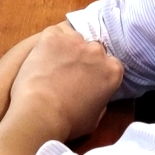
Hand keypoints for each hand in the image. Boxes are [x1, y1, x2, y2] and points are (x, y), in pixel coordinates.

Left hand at [7, 22, 124, 140]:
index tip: (87, 79)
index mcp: (113, 70)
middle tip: (69, 73)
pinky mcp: (52, 36)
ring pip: (74, 39)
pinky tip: (42, 56)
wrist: (41, 111)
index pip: (109, 63)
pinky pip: (54, 33)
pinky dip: (49, 42)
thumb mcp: (97, 116)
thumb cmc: (69, 121)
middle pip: (93, 49)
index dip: (96, 71)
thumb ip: (101, 97)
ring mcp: (75, 41)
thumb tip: (97, 92)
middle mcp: (98, 51)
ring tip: (53, 65)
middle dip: (83, 59)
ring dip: (67, 48)